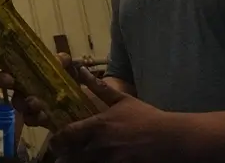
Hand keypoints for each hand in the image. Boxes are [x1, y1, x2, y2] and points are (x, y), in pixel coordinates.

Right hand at [0, 53, 102, 129]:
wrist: (85, 103)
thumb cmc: (70, 80)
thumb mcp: (68, 66)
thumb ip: (63, 61)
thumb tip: (60, 58)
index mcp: (25, 67)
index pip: (2, 59)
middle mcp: (22, 84)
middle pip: (4, 81)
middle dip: (3, 79)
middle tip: (7, 79)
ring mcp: (28, 101)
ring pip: (16, 102)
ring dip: (22, 101)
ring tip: (33, 100)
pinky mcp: (38, 117)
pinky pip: (31, 119)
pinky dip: (36, 116)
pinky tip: (43, 113)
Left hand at [51, 66, 182, 162]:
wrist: (169, 138)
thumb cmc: (146, 117)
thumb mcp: (123, 100)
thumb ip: (100, 88)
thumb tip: (82, 71)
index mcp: (98, 126)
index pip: (67, 134)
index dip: (57, 139)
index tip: (55, 141)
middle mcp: (99, 146)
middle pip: (69, 156)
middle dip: (64, 157)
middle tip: (62, 156)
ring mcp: (108, 161)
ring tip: (75, 161)